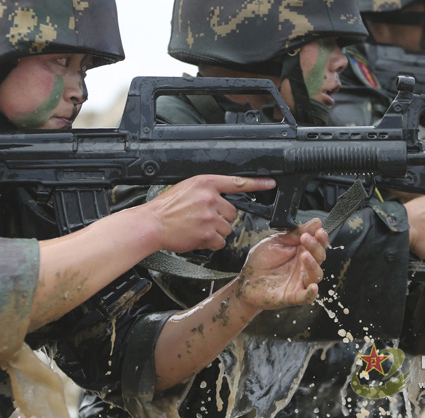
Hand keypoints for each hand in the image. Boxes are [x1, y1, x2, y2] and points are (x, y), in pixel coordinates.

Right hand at [144, 175, 275, 252]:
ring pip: (227, 228)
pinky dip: (211, 242)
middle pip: (232, 212)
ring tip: (197, 227)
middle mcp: (209, 198)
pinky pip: (220, 241)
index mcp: (205, 183)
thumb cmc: (167, 208)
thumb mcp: (187, 188)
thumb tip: (222, 198)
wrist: (152, 224)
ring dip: (216, 231)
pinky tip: (198, 236)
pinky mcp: (207, 233)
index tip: (271, 183)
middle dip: (221, 217)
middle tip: (203, 218)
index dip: (257, 183)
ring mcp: (209, 216)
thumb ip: (207, 191)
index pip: (237, 181)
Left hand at [237, 218, 327, 308]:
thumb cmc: (260, 261)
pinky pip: (307, 297)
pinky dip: (312, 293)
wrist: (245, 280)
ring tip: (305, 255)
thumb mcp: (277, 242)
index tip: (318, 230)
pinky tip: (313, 287)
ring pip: (315, 275)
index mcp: (301, 252)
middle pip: (319, 257)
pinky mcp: (293, 296)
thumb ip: (295, 233)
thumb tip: (316, 222)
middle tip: (306, 238)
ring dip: (313, 265)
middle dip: (316, 247)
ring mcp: (299, 281)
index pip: (318, 245)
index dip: (321, 238)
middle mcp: (303, 267)